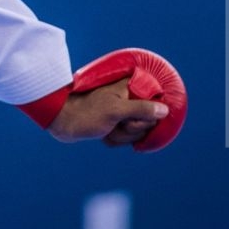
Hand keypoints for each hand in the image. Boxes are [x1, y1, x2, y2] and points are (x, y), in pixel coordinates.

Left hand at [48, 79, 170, 145]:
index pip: (157, 105)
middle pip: (148, 123)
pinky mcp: (116, 124)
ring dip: (121, 136)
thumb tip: (165, 110)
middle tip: (117, 123)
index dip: (147, 118)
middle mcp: (130, 99)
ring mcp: (122, 113)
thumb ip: (141, 109)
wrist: (63, 121)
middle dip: (132, 129)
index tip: (132, 118)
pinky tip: (104, 135)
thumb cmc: (87, 113)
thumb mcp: (115, 111)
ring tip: (107, 128)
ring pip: (137, 133)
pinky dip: (115, 140)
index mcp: (131, 88)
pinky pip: (126, 139)